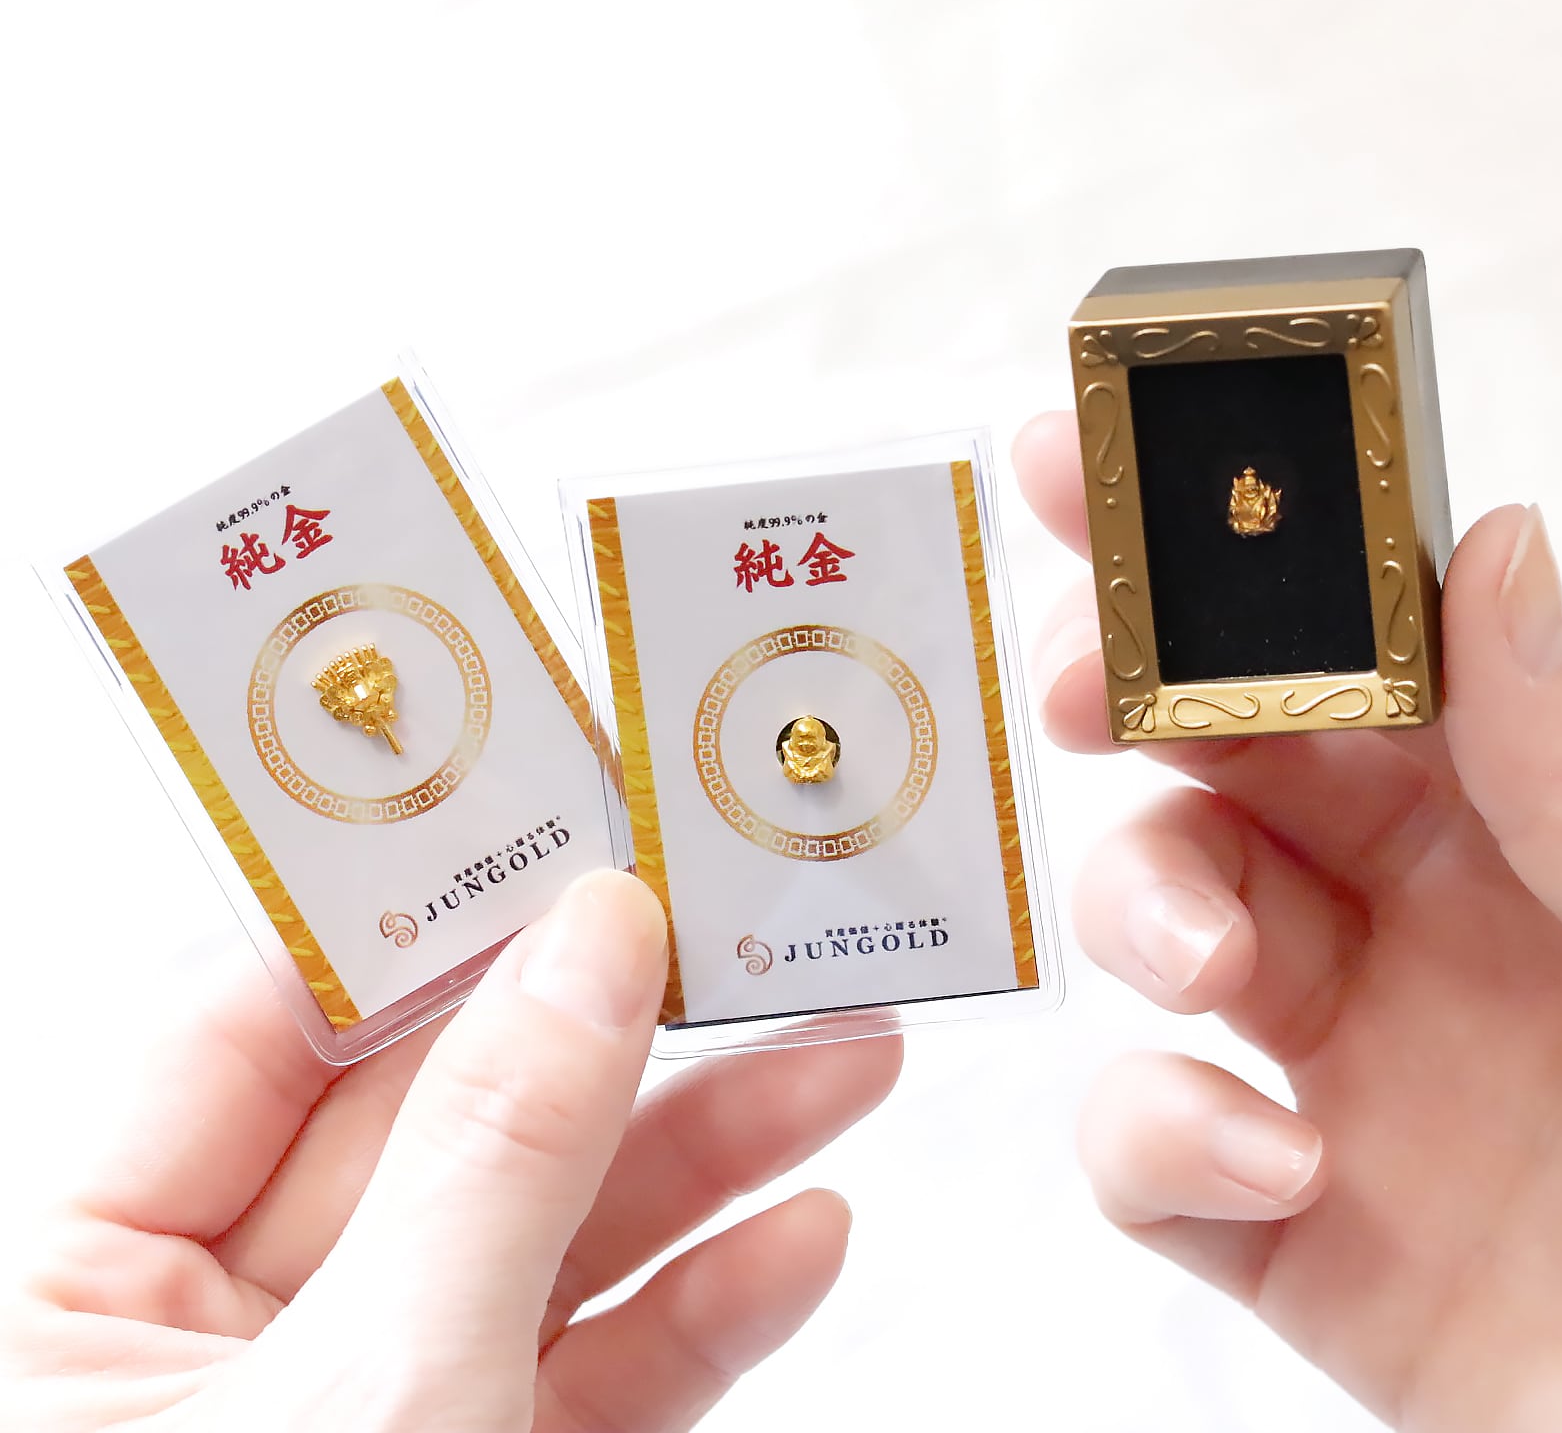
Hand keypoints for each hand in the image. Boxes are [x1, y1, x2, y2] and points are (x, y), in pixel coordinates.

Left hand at [1, 871, 900, 1430]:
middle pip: (443, 1117)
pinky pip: (596, 1370)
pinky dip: (706, 1310)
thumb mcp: (373, 1394)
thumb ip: (492, 1152)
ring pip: (545, 1234)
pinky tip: (804, 1229)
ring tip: (847, 1058)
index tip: (567, 823)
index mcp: (77, 1283)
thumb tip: (596, 935)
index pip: (267, 1027)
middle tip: (755, 937)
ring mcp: (362, 1410)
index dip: (425, 914)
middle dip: (620, 1032)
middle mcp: (211, 1334)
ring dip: (709, 1150)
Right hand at [1016, 410, 1561, 1432]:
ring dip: (1139, 906)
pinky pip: (1144, 1142)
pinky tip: (1270, 1171)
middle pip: (1219, 756)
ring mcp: (1339, 1066)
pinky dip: (1160, 1138)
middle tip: (1076, 684)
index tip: (1099, 464)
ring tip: (1209, 959)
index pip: (1357, 641)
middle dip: (1123, 699)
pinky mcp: (1276, 1222)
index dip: (1229, 544)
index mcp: (1534, 821)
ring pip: (1158, 916)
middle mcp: (1423, 919)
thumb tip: (1480, 552)